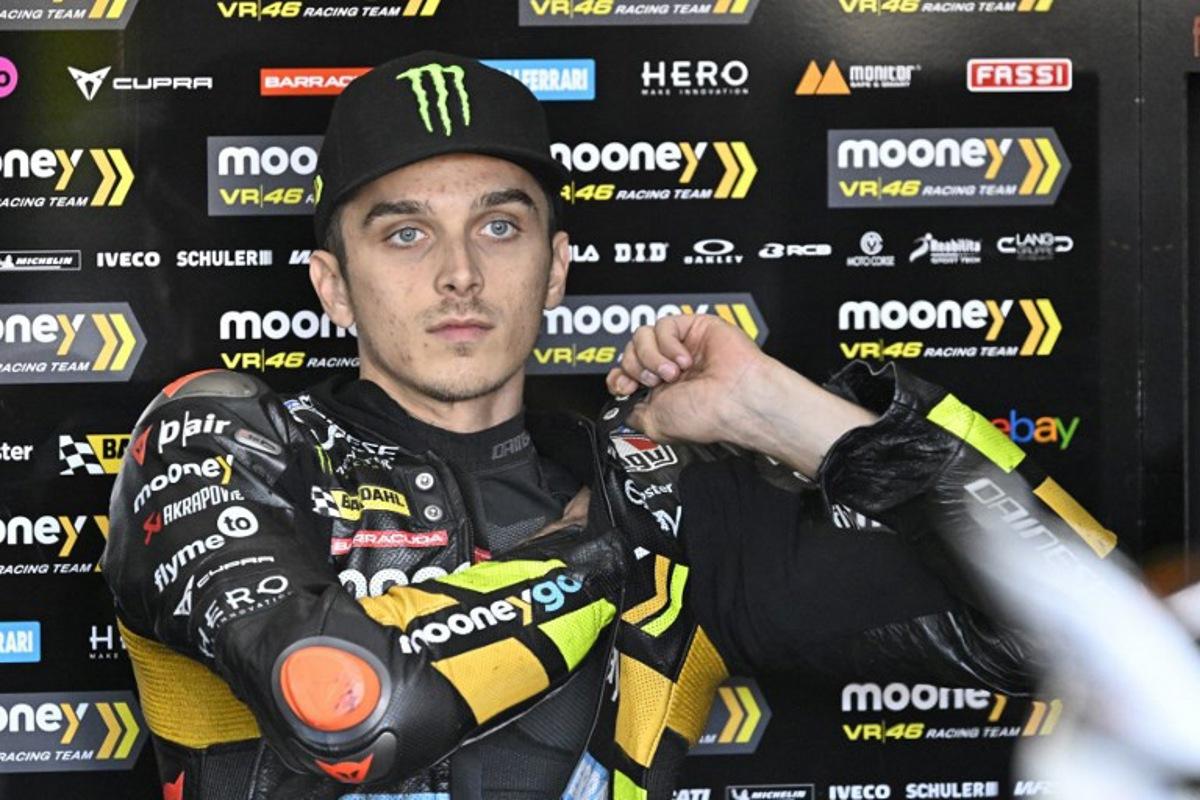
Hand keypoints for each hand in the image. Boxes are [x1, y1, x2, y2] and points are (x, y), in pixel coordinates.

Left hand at [605, 314, 877, 476]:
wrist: (735, 400)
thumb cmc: (707, 415)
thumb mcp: (656, 424)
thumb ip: (633, 414)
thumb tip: (623, 406)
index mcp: (662, 390)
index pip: (627, 372)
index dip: (620, 375)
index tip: (623, 386)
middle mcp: (670, 367)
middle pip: (630, 351)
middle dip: (637, 367)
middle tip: (656, 382)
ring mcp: (682, 346)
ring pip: (642, 335)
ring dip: (652, 356)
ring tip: (673, 372)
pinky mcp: (695, 327)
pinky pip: (663, 325)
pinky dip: (668, 343)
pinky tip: (684, 359)